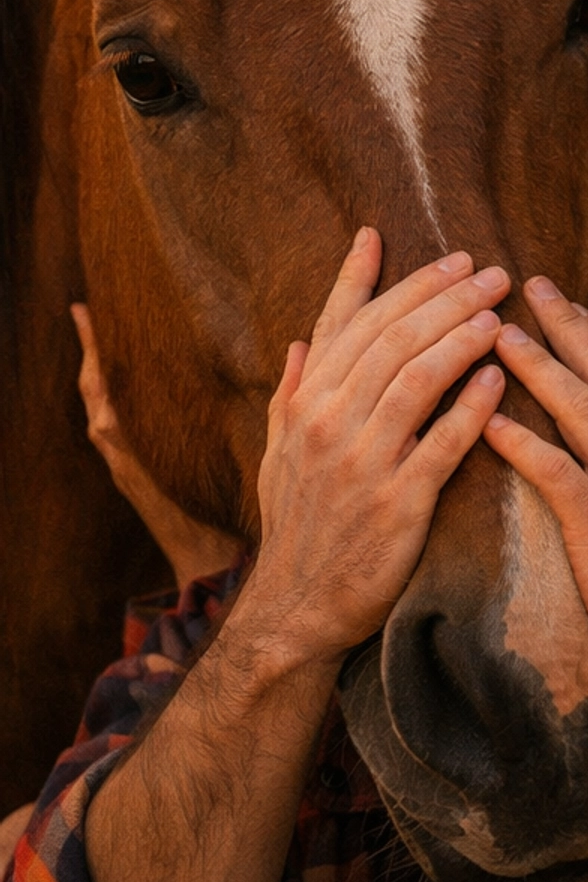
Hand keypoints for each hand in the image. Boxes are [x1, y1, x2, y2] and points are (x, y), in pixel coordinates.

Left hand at [73, 304, 245, 591]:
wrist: (205, 570)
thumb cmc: (211, 530)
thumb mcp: (193, 482)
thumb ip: (168, 452)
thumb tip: (128, 416)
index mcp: (127, 452)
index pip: (99, 392)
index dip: (90, 351)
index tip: (81, 311)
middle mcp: (119, 457)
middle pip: (94, 395)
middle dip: (89, 354)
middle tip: (87, 314)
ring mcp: (126, 467)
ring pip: (102, 410)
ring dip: (100, 376)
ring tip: (107, 343)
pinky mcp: (136, 475)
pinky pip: (116, 426)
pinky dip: (116, 399)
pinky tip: (134, 391)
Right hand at [241, 230, 508, 670]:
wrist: (297, 609)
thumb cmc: (298, 528)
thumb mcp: (278, 455)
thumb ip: (291, 395)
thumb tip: (302, 343)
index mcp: (304, 403)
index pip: (343, 323)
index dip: (374, 277)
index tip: (394, 236)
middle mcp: (326, 422)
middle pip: (391, 337)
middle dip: (441, 295)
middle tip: (486, 268)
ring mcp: (360, 461)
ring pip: (416, 377)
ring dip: (461, 335)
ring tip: (499, 308)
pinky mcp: (396, 504)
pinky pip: (440, 444)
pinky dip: (471, 407)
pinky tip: (500, 378)